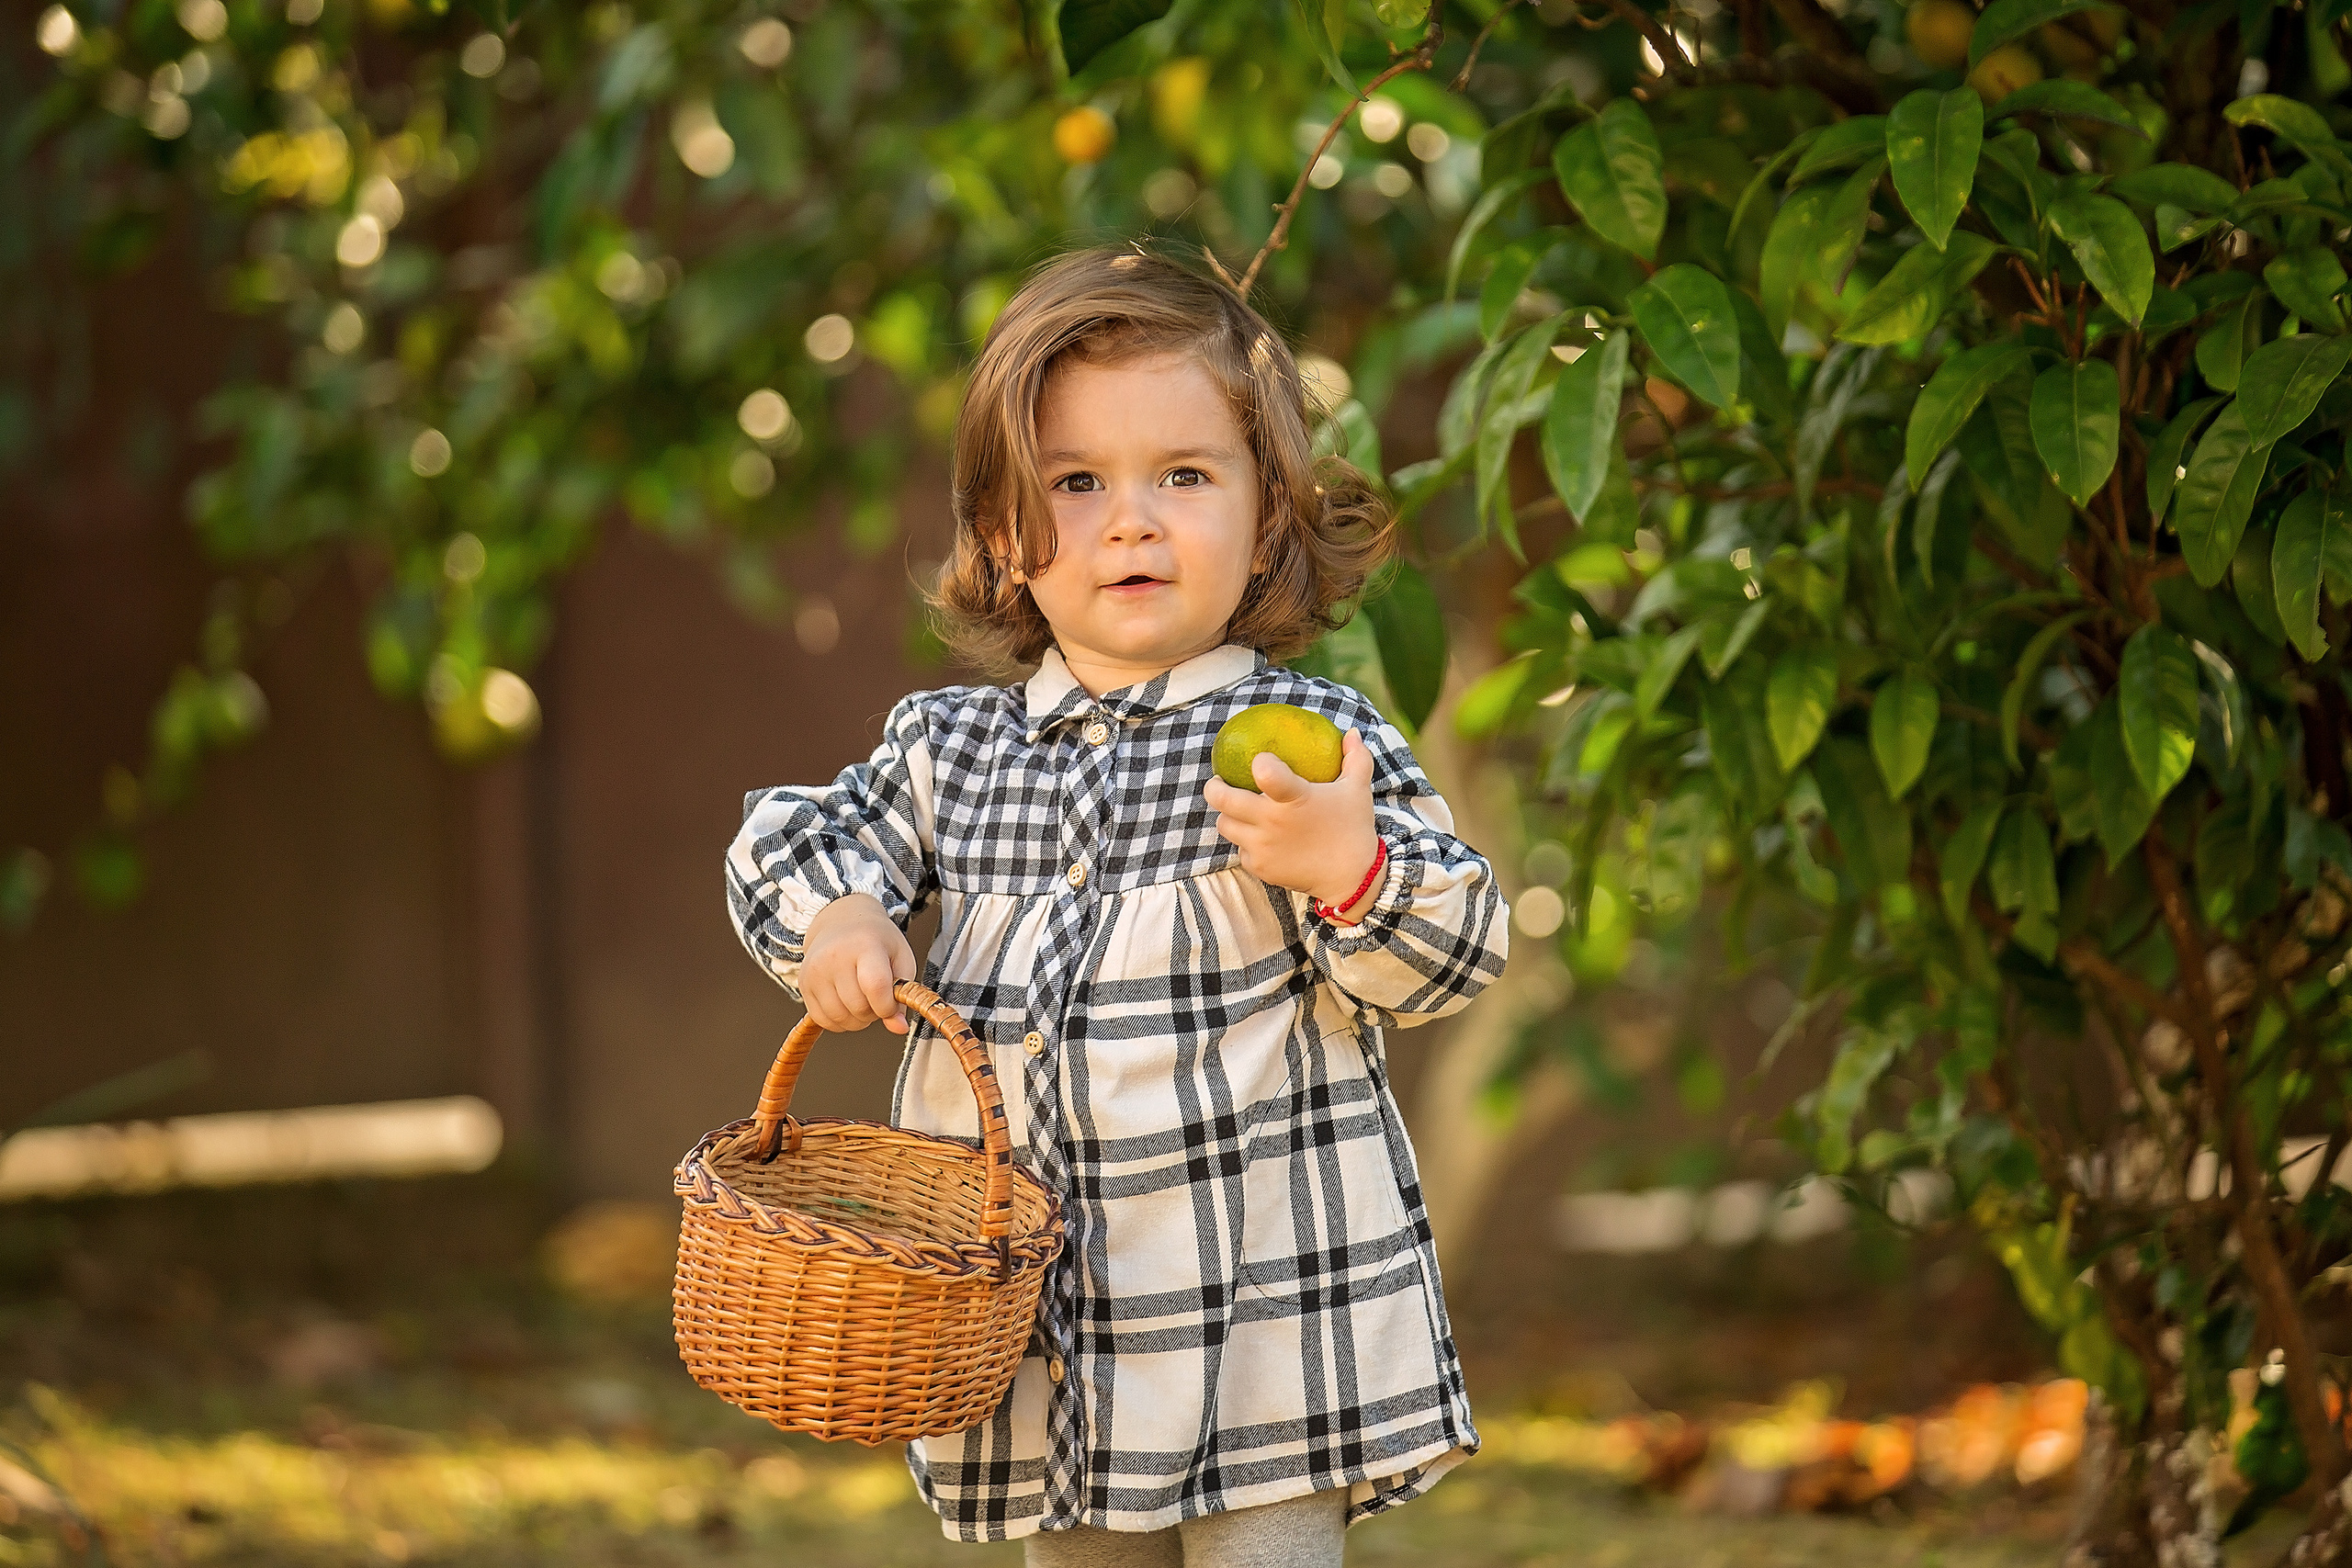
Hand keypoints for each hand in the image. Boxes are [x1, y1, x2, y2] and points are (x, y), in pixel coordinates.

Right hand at [801, 893, 918, 1033]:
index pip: (875, 987)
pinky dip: (838, 1022)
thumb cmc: (876, 941)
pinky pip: (822, 1020)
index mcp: (865, 944)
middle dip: (874, 1013)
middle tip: (877, 998)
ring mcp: (815, 970)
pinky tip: (846, 1004)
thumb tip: (899, 1029)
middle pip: (858, 1007)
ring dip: (857, 1020)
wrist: (842, 922)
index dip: (887, 1007)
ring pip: (839, 1018)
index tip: (892, 1005)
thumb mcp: (901, 958)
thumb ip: (904, 995)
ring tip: (862, 1000)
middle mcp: (835, 956)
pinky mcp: (803, 983)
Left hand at [1204, 726, 1381, 914]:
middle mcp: (1272, 822)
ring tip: (1238, 809)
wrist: (1353, 878)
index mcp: (1295, 798)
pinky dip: (1245, 842)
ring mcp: (1263, 846)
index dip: (1260, 762)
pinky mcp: (1259, 867)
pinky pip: (1240, 849)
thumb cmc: (1354, 827)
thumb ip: (1355, 757)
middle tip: (1219, 781)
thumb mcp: (1358, 789)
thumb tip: (1351, 732)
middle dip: (1214, 787)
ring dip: (1229, 815)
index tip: (1260, 761)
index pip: (1266, 772)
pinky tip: (1257, 837)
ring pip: (1225, 824)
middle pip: (1223, 799)